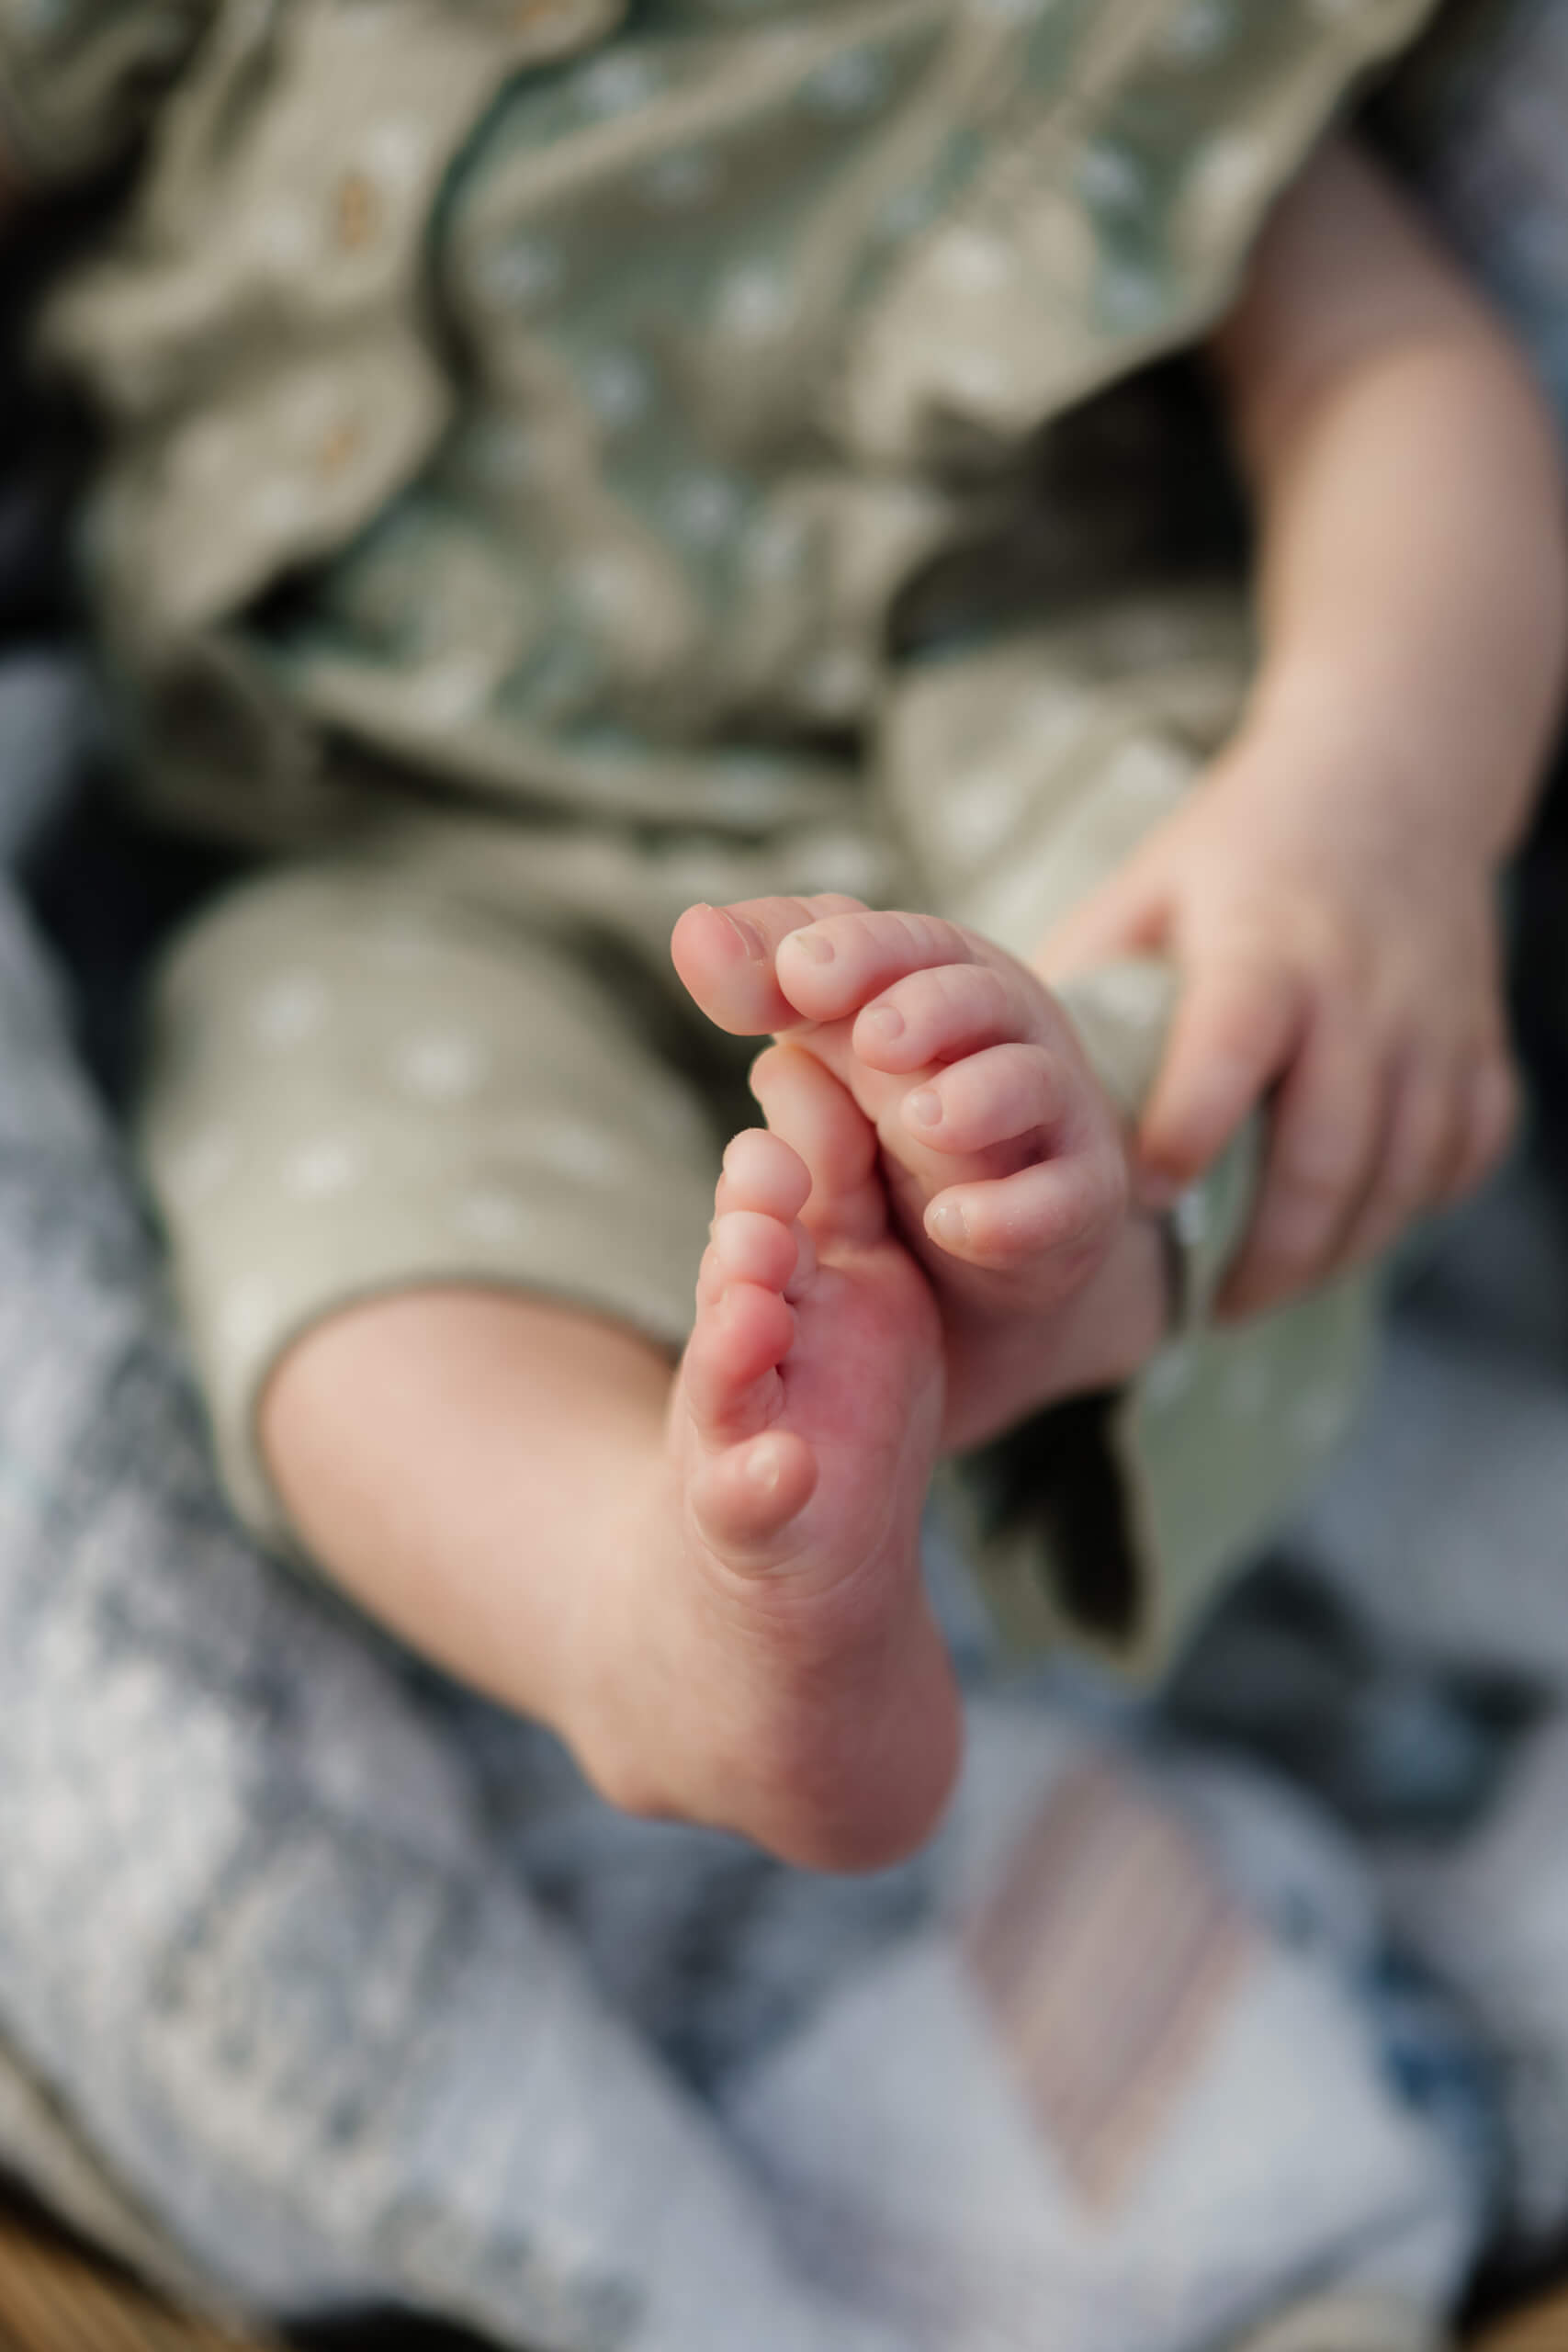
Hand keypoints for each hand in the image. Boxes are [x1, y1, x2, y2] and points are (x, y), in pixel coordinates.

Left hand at [1037, 747, 1517, 1315]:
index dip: (1188, 1133)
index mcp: (1265, 947)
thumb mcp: (1144, 892)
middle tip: (1208, 1307)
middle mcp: (1362, 991)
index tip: (1143, 1201)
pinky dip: (1412, 1207)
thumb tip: (986, 1079)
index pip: (1232, 1051)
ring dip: (1336, 1252)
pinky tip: (1350, 1232)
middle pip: (1330, 1151)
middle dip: (1269, 1251)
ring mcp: (1435, 1023)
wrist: (1389, 777)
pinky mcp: (1482, 1045)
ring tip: (1261, 1292)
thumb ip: (1081, 984)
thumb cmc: (1238, 853)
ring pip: (1403, 1172)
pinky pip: (1464, 1153)